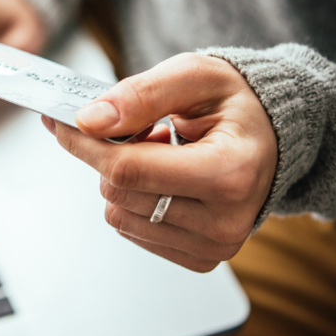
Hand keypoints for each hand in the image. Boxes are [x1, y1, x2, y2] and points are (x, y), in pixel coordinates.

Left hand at [41, 53, 277, 271]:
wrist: (273, 137)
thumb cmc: (237, 103)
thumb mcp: (194, 76)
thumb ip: (141, 94)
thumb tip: (89, 121)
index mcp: (230, 173)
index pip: (127, 169)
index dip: (84, 143)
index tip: (62, 121)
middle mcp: (225, 222)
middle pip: (118, 194)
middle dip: (110, 156)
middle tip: (142, 131)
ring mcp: (214, 247)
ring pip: (119, 215)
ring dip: (124, 179)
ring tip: (163, 154)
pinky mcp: (201, 258)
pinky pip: (133, 230)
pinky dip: (135, 200)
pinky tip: (167, 179)